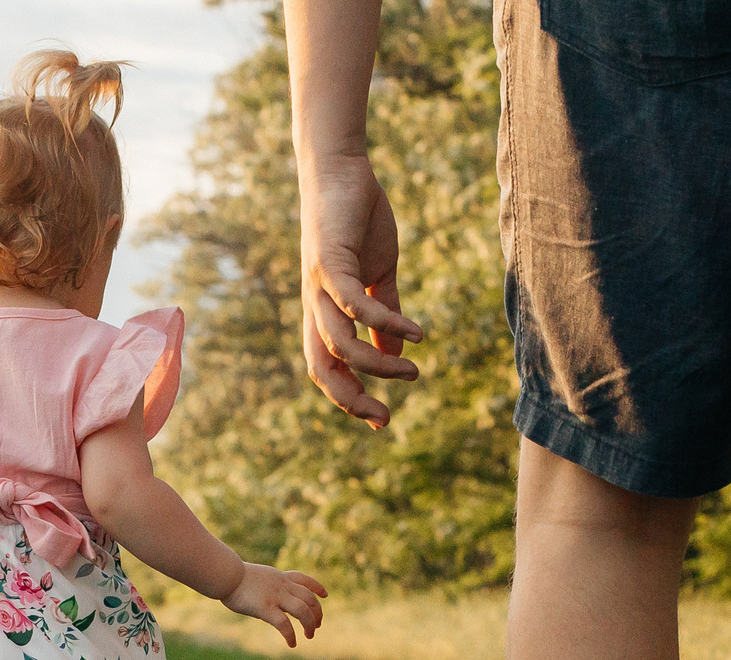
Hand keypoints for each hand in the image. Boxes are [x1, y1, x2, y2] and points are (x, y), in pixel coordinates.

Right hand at [224, 563, 329, 647]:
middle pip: (309, 598)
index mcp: (279, 577)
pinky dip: (291, 635)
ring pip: (302, 610)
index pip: (304, 579)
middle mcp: (281, 586)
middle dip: (317, 612)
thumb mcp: (256, 579)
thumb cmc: (233, 578)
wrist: (224, 574)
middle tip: (317, 625)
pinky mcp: (265, 608)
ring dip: (310, 624)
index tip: (325, 595)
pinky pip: (284, 624)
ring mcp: (275, 596)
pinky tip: (292, 643)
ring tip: (309, 635)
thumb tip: (265, 609)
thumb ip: (265, 591)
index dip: (317, 587)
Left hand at [298, 154, 422, 426]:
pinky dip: (385, 323)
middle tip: (385, 417)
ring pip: (339, 343)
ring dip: (377, 365)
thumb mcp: (377, 275)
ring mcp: (318, 285)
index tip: (381, 419)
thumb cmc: (358, 220)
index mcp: (323, 311)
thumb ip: (384, 314)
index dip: (349, 397)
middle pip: (322, 368)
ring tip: (414, 372)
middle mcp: (314, 304)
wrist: (342, 170)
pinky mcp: (330, 263)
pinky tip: (416, 334)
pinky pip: (356, 305)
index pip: (328, 368)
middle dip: (351, 398)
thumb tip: (398, 356)